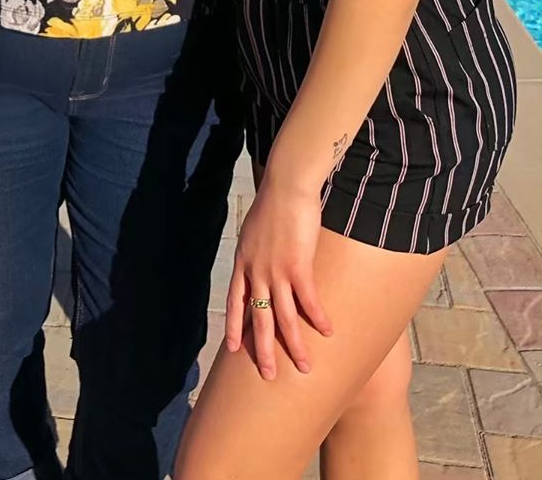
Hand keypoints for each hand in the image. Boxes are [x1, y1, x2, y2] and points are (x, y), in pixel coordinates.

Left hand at [226, 173, 332, 379]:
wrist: (286, 185)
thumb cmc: (274, 202)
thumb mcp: (255, 228)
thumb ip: (257, 248)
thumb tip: (261, 256)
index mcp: (243, 262)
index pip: (235, 302)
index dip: (235, 326)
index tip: (232, 348)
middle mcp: (255, 271)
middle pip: (258, 318)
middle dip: (263, 349)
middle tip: (268, 375)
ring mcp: (276, 271)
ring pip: (283, 318)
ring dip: (295, 346)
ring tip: (305, 367)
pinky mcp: (298, 266)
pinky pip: (308, 301)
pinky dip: (318, 318)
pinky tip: (328, 333)